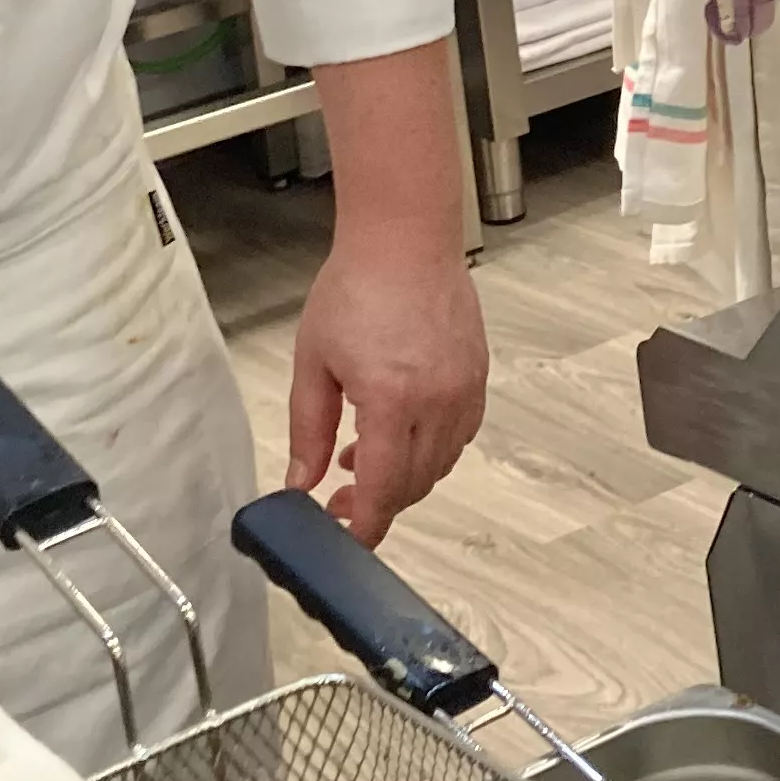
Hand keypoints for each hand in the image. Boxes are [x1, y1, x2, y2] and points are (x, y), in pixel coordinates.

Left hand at [285, 240, 488, 547]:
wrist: (405, 240)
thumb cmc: (356, 288)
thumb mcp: (313, 362)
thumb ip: (307, 430)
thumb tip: (301, 482)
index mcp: (390, 400)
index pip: (381, 489)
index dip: (365, 525)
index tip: (348, 540)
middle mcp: (436, 402)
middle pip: (412, 484)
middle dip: (377, 503)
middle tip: (340, 498)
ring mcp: (464, 390)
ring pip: (439, 464)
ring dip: (403, 476)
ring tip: (363, 459)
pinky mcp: (478, 377)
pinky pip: (461, 435)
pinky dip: (432, 449)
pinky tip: (402, 433)